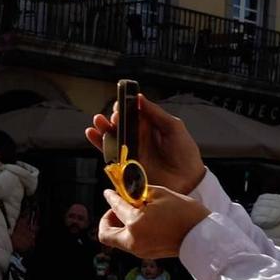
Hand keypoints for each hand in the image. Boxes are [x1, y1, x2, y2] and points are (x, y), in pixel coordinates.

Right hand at [85, 95, 205, 194]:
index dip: (126, 106)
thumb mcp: (174, 127)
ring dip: (103, 127)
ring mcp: (131, 151)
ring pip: (112, 136)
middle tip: (115, 117)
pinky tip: (92, 133)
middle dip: (113, 117)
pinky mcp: (126, 165)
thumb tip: (139, 97)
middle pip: (120, 123)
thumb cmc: (185, 155)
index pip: (133, 112)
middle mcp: (139, 138)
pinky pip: (108, 153)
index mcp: (151, 126)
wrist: (187, 182)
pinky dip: (98, 143)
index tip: (122, 103)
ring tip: (98, 120)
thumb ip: (156, 113)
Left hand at [98, 185, 209, 259]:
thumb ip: (138, 192)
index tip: (109, 192)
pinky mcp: (146, 254)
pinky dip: (129, 232)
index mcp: (135, 223)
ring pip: (117, 240)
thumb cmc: (185, 213)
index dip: (110, 197)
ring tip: (133, 213)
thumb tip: (126, 190)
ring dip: (119, 226)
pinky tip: (142, 221)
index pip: (115, 207)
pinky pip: (129, 243)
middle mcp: (133, 240)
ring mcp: (139, 250)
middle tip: (117, 208)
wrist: (203, 235)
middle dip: (107, 219)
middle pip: (105, 234)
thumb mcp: (160, 194)